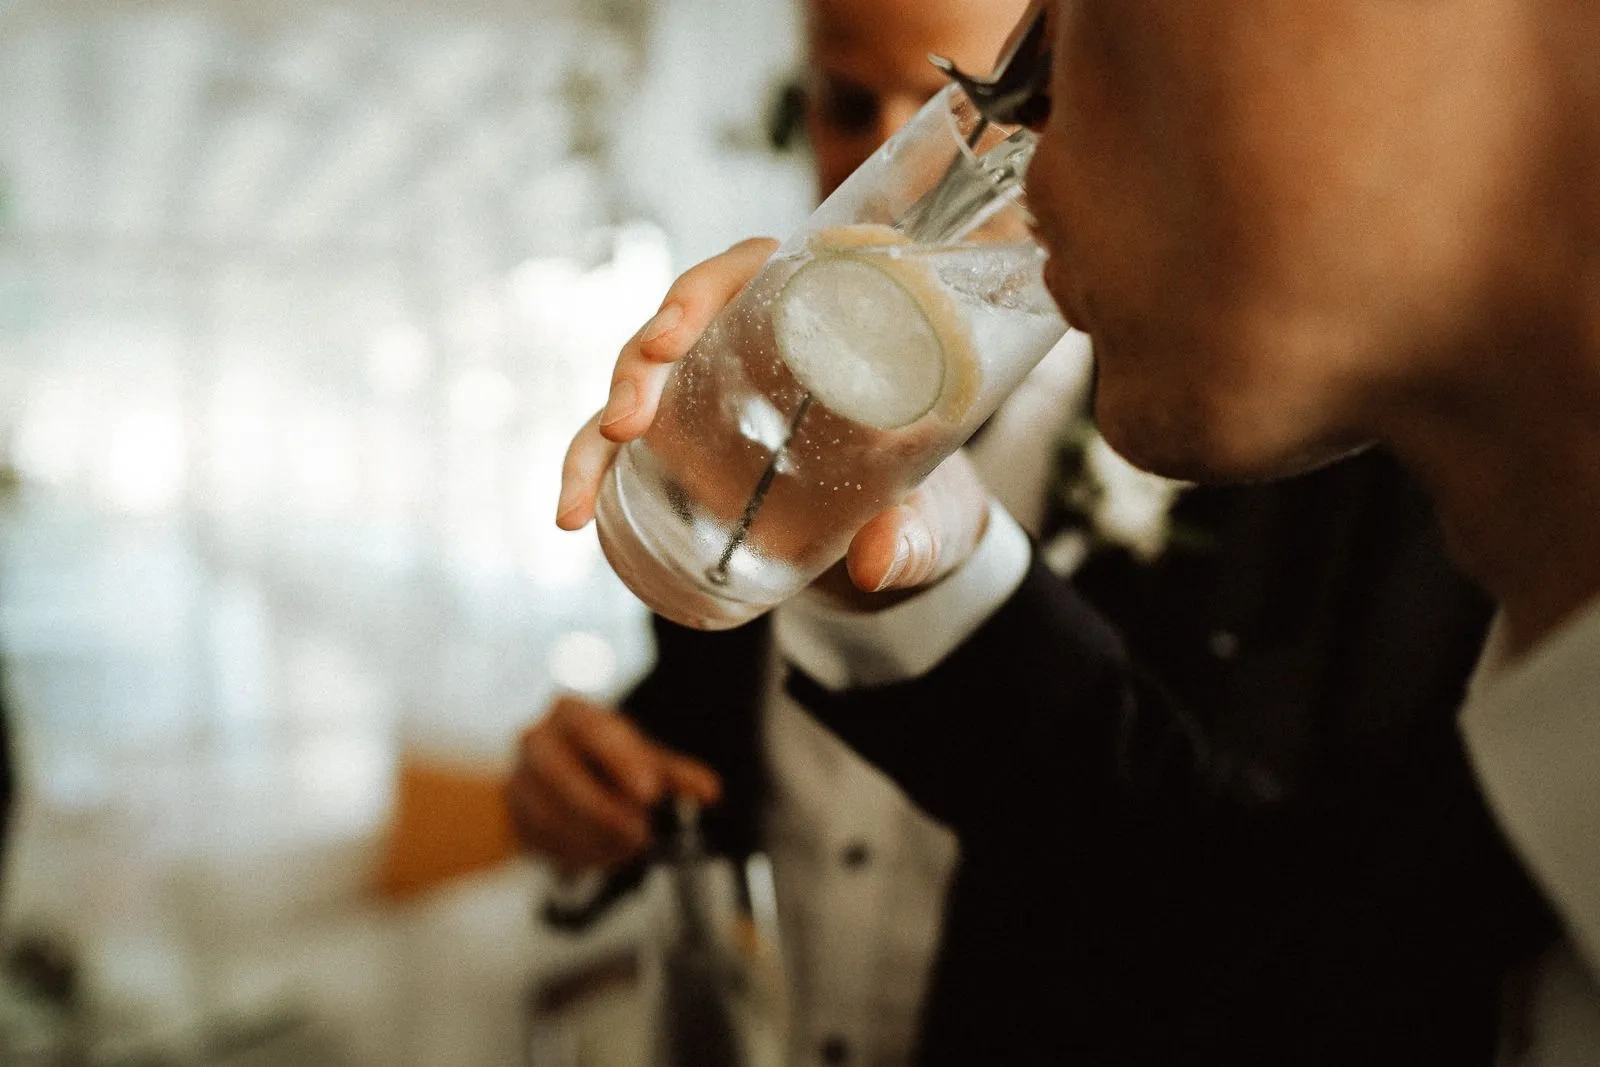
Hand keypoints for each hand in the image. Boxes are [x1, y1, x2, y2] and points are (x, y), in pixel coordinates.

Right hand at [508, 695, 720, 871]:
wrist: (545, 776)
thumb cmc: (600, 760)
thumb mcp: (641, 759)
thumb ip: (674, 774)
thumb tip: (710, 792)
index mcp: (571, 713)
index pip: (596, 732)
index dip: (623, 762)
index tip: (651, 792)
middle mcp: (537, 738)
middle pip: (561, 775)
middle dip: (603, 811)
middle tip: (640, 835)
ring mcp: (518, 777)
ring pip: (548, 814)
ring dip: (592, 839)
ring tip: (627, 849)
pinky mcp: (512, 814)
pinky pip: (540, 840)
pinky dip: (575, 854)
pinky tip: (602, 857)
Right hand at [556, 238, 991, 596]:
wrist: (911, 536)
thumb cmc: (931, 496)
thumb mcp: (933, 513)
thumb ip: (914, 533)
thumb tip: (874, 564)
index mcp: (821, 316)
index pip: (750, 269)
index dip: (704, 288)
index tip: (677, 330)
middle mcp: (755, 343)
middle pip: (678, 324)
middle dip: (639, 364)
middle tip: (628, 420)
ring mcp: (712, 392)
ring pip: (639, 381)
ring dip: (605, 417)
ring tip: (587, 482)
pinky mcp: (687, 445)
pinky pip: (623, 445)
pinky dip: (590, 474)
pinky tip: (571, 515)